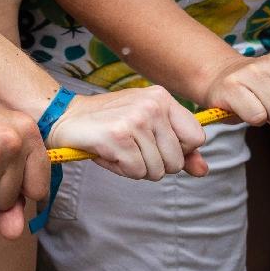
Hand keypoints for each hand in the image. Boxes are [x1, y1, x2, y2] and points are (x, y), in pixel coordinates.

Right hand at [46, 84, 207, 181]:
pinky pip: (137, 172)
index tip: (156, 144)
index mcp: (162, 98)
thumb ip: (179, 148)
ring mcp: (136, 119)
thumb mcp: (147, 130)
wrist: (66, 118)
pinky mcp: (119, 136)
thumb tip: (203, 170)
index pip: (196, 138)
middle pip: (177, 160)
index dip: (179, 151)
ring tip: (120, 149)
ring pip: (157, 170)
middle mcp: (152, 105)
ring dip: (137, 168)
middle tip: (132, 148)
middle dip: (155, 164)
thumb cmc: (109, 124)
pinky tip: (109, 153)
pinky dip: (122, 170)